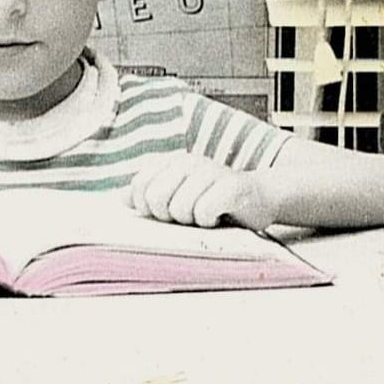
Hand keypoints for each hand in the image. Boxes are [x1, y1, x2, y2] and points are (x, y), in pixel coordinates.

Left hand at [124, 154, 277, 229]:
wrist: (262, 197)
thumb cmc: (216, 200)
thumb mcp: (180, 195)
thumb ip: (150, 194)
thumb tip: (121, 198)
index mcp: (172, 162)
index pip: (140, 187)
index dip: (148, 207)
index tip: (167, 211)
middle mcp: (189, 162)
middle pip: (156, 199)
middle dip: (170, 215)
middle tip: (189, 214)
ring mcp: (211, 172)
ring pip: (180, 208)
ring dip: (193, 220)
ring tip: (208, 214)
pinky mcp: (231, 187)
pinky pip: (204, 212)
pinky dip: (210, 221)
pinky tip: (221, 216)